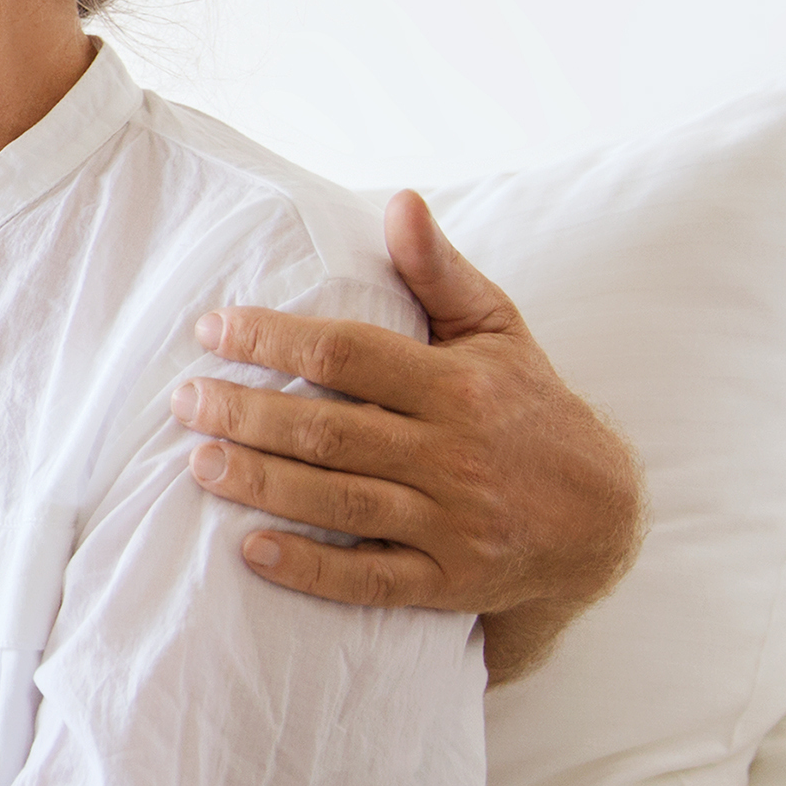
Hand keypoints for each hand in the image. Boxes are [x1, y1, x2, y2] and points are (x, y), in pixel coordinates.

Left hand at [176, 192, 646, 679]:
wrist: (601, 517)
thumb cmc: (529, 408)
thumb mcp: (498, 332)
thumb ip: (439, 272)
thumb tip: (399, 202)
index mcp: (461, 386)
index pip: (350, 354)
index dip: (275, 338)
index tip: (213, 330)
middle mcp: (456, 455)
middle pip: (332, 431)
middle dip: (248, 413)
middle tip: (184, 400)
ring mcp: (453, 524)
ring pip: (341, 504)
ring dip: (262, 484)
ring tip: (199, 462)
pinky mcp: (448, 583)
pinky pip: (370, 582)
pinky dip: (309, 569)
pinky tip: (251, 549)